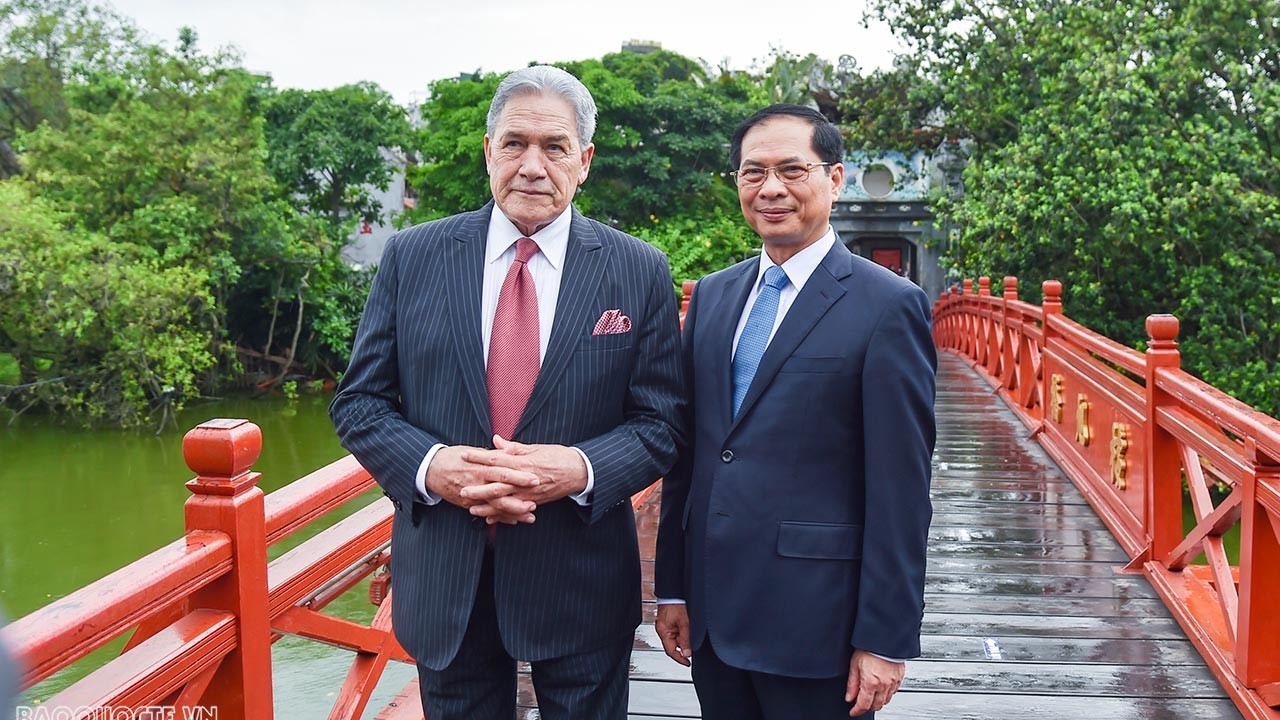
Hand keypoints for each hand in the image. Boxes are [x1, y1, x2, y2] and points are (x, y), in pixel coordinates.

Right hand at [425, 445, 538, 523]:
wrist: (431, 468)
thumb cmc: (455, 456)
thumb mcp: (474, 451)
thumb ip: (494, 453)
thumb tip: (512, 450)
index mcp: (480, 466)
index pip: (503, 471)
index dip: (519, 476)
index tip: (535, 478)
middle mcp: (476, 481)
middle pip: (500, 491)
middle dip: (518, 498)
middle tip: (535, 503)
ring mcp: (471, 495)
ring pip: (494, 506)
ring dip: (512, 512)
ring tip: (529, 516)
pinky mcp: (466, 504)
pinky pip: (485, 512)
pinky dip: (499, 517)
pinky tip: (513, 521)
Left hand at [461, 435, 588, 510]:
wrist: (579, 472)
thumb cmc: (559, 457)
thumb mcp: (537, 448)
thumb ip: (514, 447)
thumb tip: (496, 441)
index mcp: (524, 462)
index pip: (496, 459)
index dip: (479, 457)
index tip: (464, 455)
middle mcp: (524, 480)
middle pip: (497, 485)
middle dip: (478, 488)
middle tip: (462, 490)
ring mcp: (529, 494)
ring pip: (504, 502)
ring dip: (487, 506)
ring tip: (471, 508)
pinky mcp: (534, 502)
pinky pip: (515, 511)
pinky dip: (502, 516)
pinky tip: (490, 518)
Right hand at [655, 604, 691, 666]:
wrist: (673, 592)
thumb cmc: (675, 603)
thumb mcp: (684, 622)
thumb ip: (686, 638)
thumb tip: (687, 653)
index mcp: (663, 631)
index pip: (670, 651)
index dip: (679, 659)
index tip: (687, 663)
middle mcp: (664, 630)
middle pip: (674, 645)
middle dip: (684, 646)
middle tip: (693, 644)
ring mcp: (667, 627)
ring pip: (677, 639)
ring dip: (685, 639)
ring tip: (690, 629)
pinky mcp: (671, 623)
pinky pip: (678, 632)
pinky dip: (684, 633)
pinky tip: (688, 627)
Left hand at [845, 650, 903, 715]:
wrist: (885, 638)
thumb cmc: (869, 648)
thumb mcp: (855, 665)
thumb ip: (852, 684)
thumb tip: (849, 697)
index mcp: (871, 683)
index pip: (863, 705)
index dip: (857, 711)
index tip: (853, 712)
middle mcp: (884, 685)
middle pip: (876, 706)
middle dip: (867, 707)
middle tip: (860, 703)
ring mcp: (893, 682)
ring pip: (886, 700)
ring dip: (877, 701)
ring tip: (870, 694)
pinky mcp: (899, 677)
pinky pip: (894, 692)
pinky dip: (887, 694)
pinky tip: (881, 688)